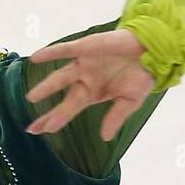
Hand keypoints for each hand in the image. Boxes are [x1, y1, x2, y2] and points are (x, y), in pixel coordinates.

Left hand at [25, 28, 154, 141]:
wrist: (153, 49)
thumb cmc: (142, 74)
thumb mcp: (131, 100)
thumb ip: (116, 117)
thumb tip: (105, 137)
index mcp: (92, 93)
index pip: (69, 109)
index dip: (56, 120)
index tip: (42, 132)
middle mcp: (84, 79)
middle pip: (62, 98)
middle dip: (48, 114)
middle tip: (31, 129)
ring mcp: (84, 63)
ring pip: (60, 76)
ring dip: (46, 87)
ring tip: (31, 98)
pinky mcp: (86, 47)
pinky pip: (66, 50)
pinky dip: (51, 52)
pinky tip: (36, 58)